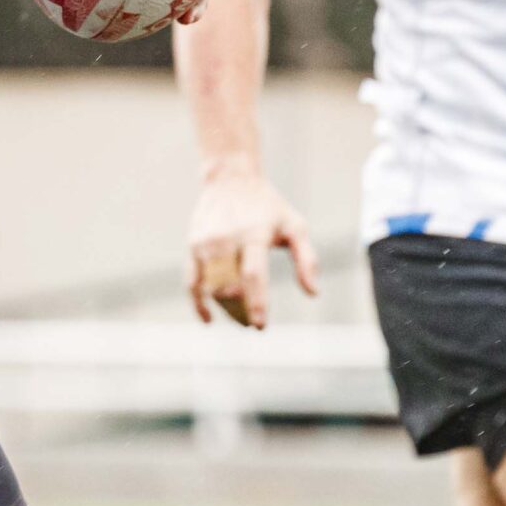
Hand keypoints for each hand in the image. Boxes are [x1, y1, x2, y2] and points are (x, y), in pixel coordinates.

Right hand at [186, 159, 320, 327]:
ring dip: (224, 309)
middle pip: (228, 286)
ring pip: (210, 287)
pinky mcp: (193, 245)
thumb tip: (313, 293)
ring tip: (239, 319)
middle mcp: (226, 239)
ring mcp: (206, 242)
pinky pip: (192, 281)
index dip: (256, 302)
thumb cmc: (269, 207)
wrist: (231, 179)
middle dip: (240, 311)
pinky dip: (198, 303)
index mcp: (254, 234)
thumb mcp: (295, 226)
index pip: (252, 275)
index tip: (260, 326)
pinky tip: (208, 319)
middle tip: (252, 323)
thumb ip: (307, 260)